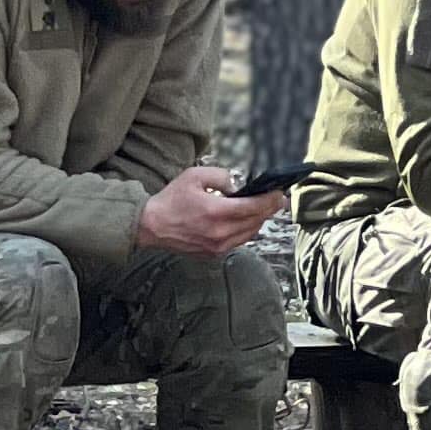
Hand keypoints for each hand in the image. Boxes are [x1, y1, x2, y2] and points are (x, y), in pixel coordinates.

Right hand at [137, 166, 284, 256]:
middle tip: (278, 199)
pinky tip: (247, 219)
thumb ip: (221, 176)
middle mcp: (220, 233)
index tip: (279, 192)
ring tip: (265, 208)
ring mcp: (217, 246)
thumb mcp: (194, 176)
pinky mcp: (213, 253)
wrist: (151, 226)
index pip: (254, 207)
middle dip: (270, 209)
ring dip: (259, 220)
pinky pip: (239, 241)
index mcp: (216, 212)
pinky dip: (247, 229)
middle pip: (256, 221)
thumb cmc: (171, 200)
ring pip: (250, 233)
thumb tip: (238, 184)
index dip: (270, 200)